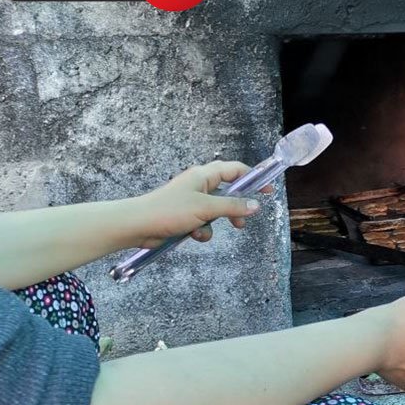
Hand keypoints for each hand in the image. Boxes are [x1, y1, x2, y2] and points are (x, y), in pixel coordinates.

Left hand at [129, 161, 273, 247]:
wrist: (138, 225)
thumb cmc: (169, 211)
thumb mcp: (206, 208)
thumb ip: (233, 207)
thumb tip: (256, 206)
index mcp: (204, 175)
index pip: (234, 170)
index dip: (252, 178)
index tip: (267, 189)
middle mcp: (199, 185)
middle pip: (227, 192)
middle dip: (236, 207)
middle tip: (247, 217)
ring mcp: (191, 201)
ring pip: (216, 210)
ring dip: (218, 221)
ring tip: (217, 230)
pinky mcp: (184, 216)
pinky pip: (203, 222)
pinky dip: (203, 230)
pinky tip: (194, 235)